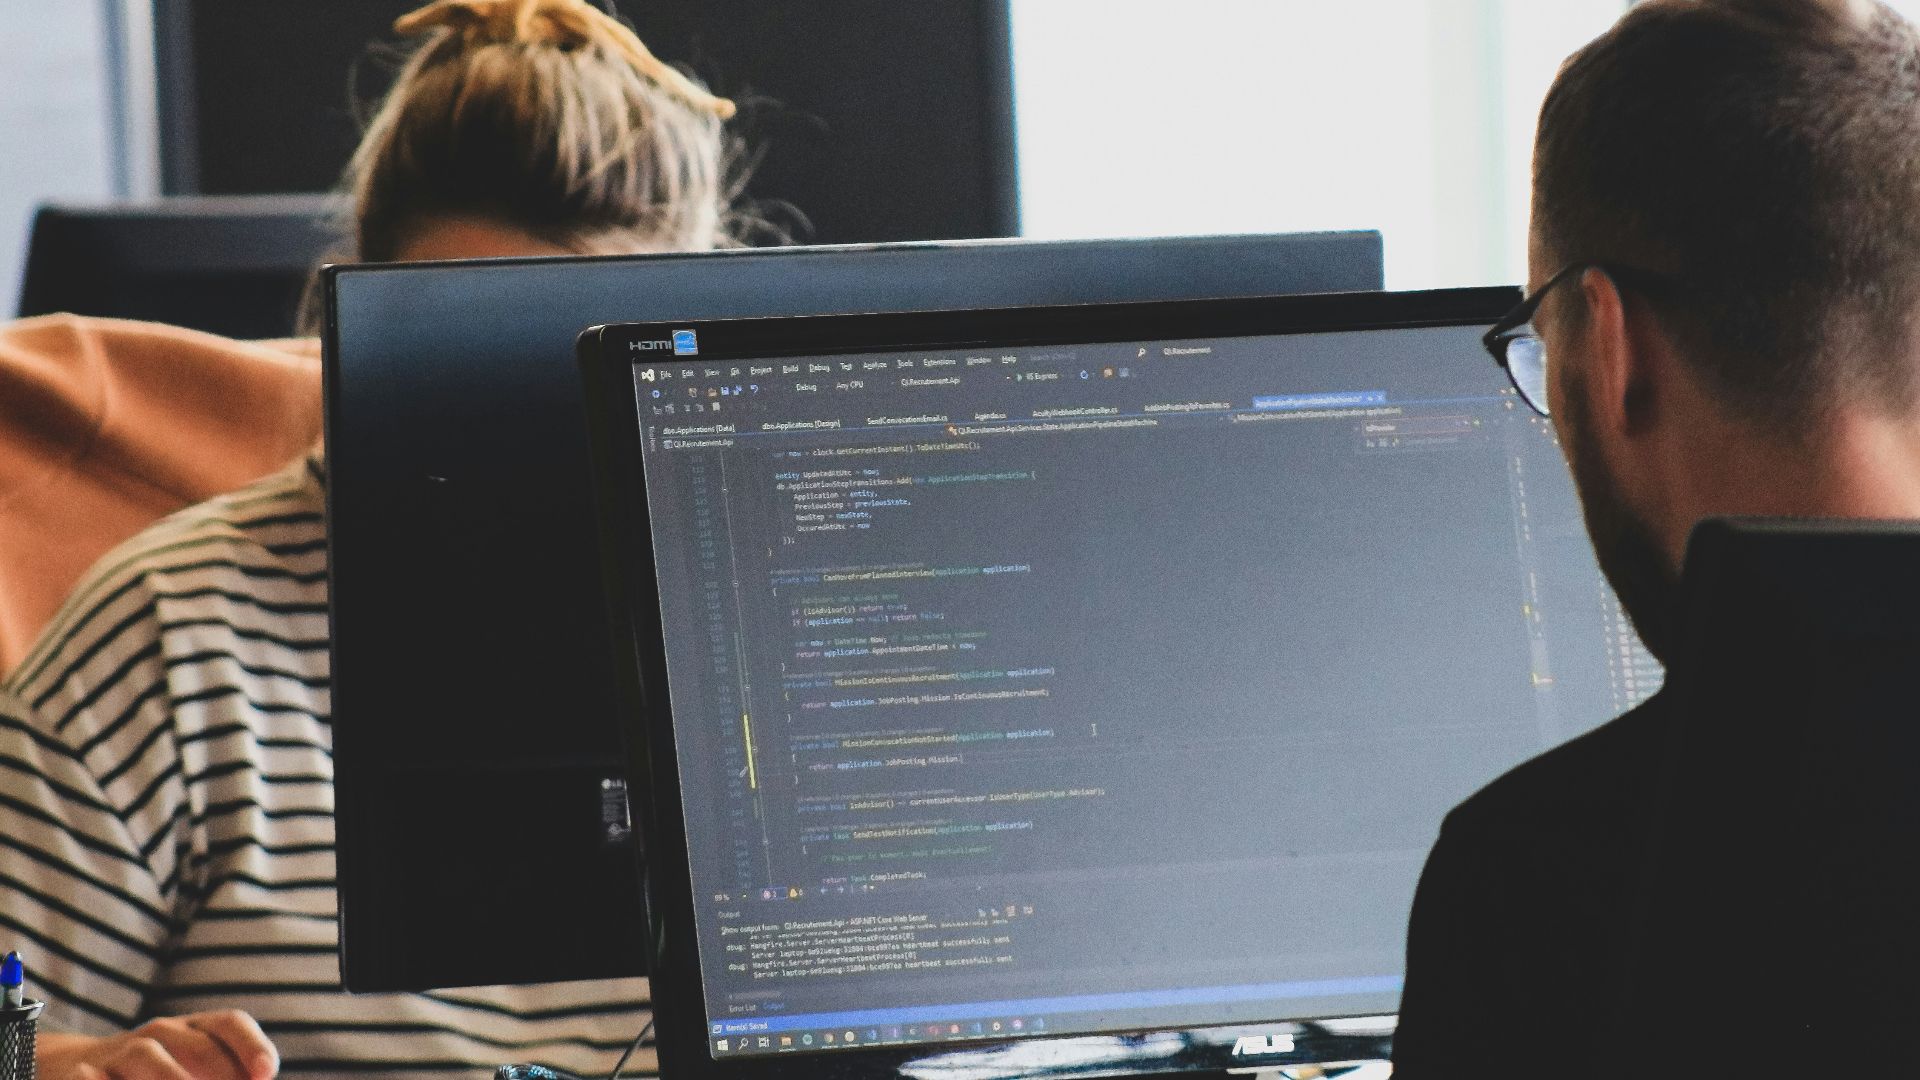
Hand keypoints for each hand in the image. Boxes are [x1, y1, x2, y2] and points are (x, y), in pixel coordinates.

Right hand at [37, 1011, 278, 1079]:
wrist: (73, 1067)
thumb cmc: (154, 1074)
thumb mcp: (191, 1070)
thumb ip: (225, 1077)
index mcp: (194, 1029)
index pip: (230, 1024)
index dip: (251, 1045)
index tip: (266, 1073)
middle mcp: (160, 1034)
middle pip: (198, 1045)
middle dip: (220, 1072)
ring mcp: (121, 1052)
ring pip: (149, 1056)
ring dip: (173, 1078)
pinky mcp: (82, 1073)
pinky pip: (94, 1078)